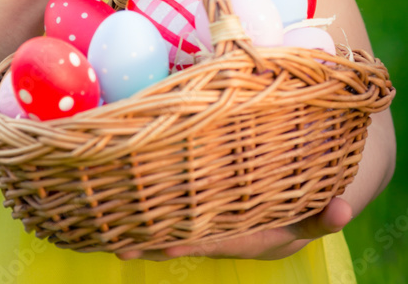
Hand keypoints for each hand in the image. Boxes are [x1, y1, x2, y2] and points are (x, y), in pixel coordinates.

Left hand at [115, 197, 352, 260]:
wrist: (288, 222)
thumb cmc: (296, 213)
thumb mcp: (311, 218)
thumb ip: (324, 218)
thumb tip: (344, 209)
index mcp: (242, 237)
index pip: (211, 240)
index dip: (188, 240)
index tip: (163, 241)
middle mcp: (217, 238)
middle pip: (180, 241)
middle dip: (150, 242)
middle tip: (118, 241)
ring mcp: (204, 231)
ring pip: (168, 234)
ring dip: (140, 235)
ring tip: (107, 234)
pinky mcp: (196, 221)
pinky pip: (167, 222)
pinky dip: (145, 222)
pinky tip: (118, 217)